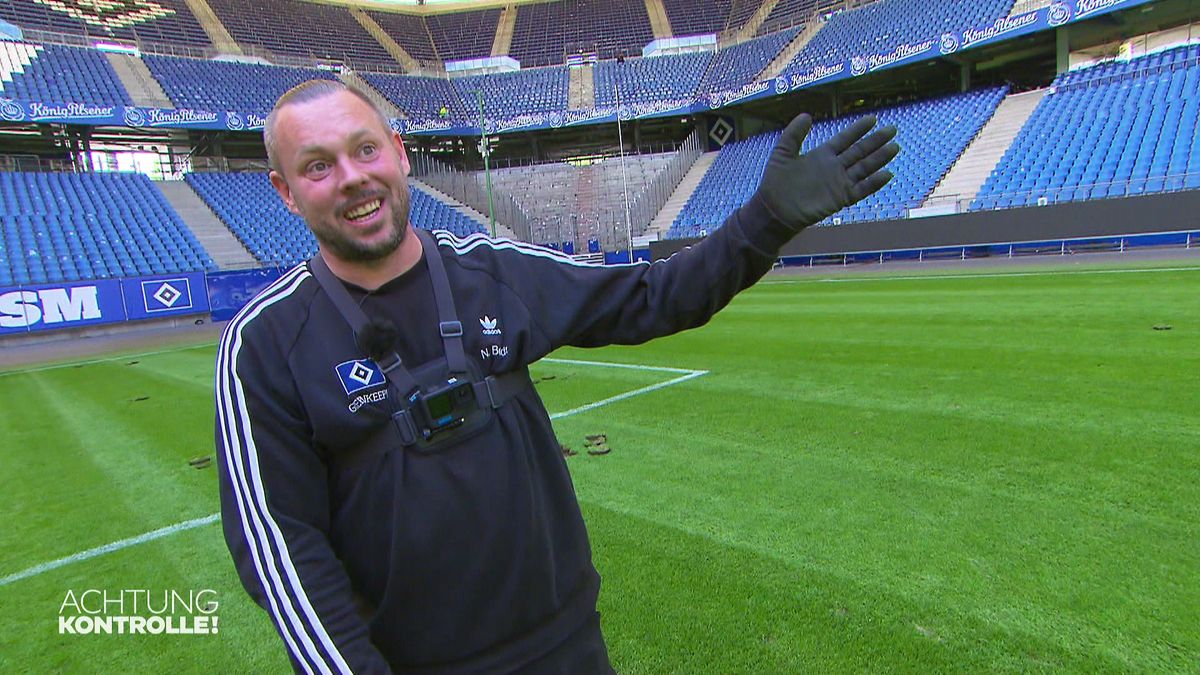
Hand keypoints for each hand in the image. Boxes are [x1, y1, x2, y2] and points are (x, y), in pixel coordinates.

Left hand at [755, 113, 899, 228]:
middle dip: (876, 141)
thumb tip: (806, 115)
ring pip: (864, 168)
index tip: (873, 119)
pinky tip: (887, 174)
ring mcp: (839, 182)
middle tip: (892, 129)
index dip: (858, 129)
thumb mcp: (782, 153)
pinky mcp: (840, 198)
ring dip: (879, 159)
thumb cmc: (776, 182)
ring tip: (894, 148)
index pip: (845, 139)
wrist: (774, 209)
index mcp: (822, 154)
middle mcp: (834, 167)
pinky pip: (861, 190)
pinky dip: (873, 183)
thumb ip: (793, 134)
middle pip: (859, 151)